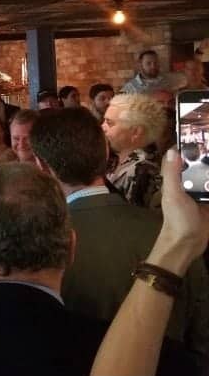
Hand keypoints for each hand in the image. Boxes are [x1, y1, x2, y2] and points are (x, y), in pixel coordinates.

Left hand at [149, 149, 208, 274]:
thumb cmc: (177, 218)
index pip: (184, 158)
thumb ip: (172, 174)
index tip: (203, 132)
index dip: (192, 146)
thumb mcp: (173, 194)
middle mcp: (192, 182)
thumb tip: (173, 150)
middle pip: (203, 165)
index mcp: (179, 178)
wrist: (189, 243)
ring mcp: (204, 192)